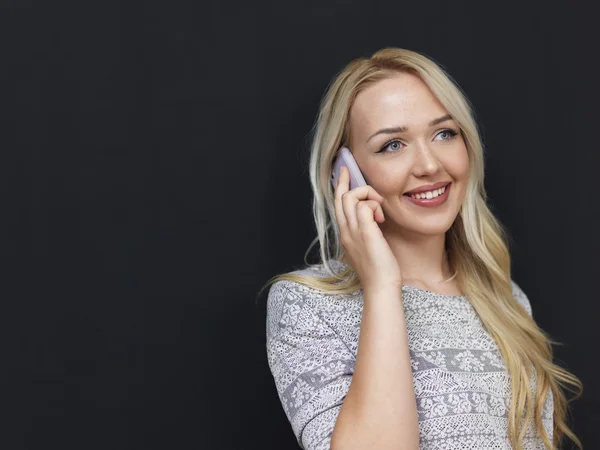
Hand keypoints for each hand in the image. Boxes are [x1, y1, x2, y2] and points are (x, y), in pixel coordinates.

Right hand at [334, 166, 402, 289]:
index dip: (340, 186)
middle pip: (340, 197)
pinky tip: (381, 219)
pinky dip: (374, 206)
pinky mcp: (365, 232)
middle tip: (352, 170)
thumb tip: (373, 220)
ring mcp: (353, 231)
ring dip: (368, 196)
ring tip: (379, 209)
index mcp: (345, 234)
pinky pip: (364, 205)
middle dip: (347, 181)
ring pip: (351, 197)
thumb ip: (366, 233)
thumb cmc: (378, 271)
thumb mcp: (367, 248)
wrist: (380, 286)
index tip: (343, 173)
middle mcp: (345, 231)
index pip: (337, 205)